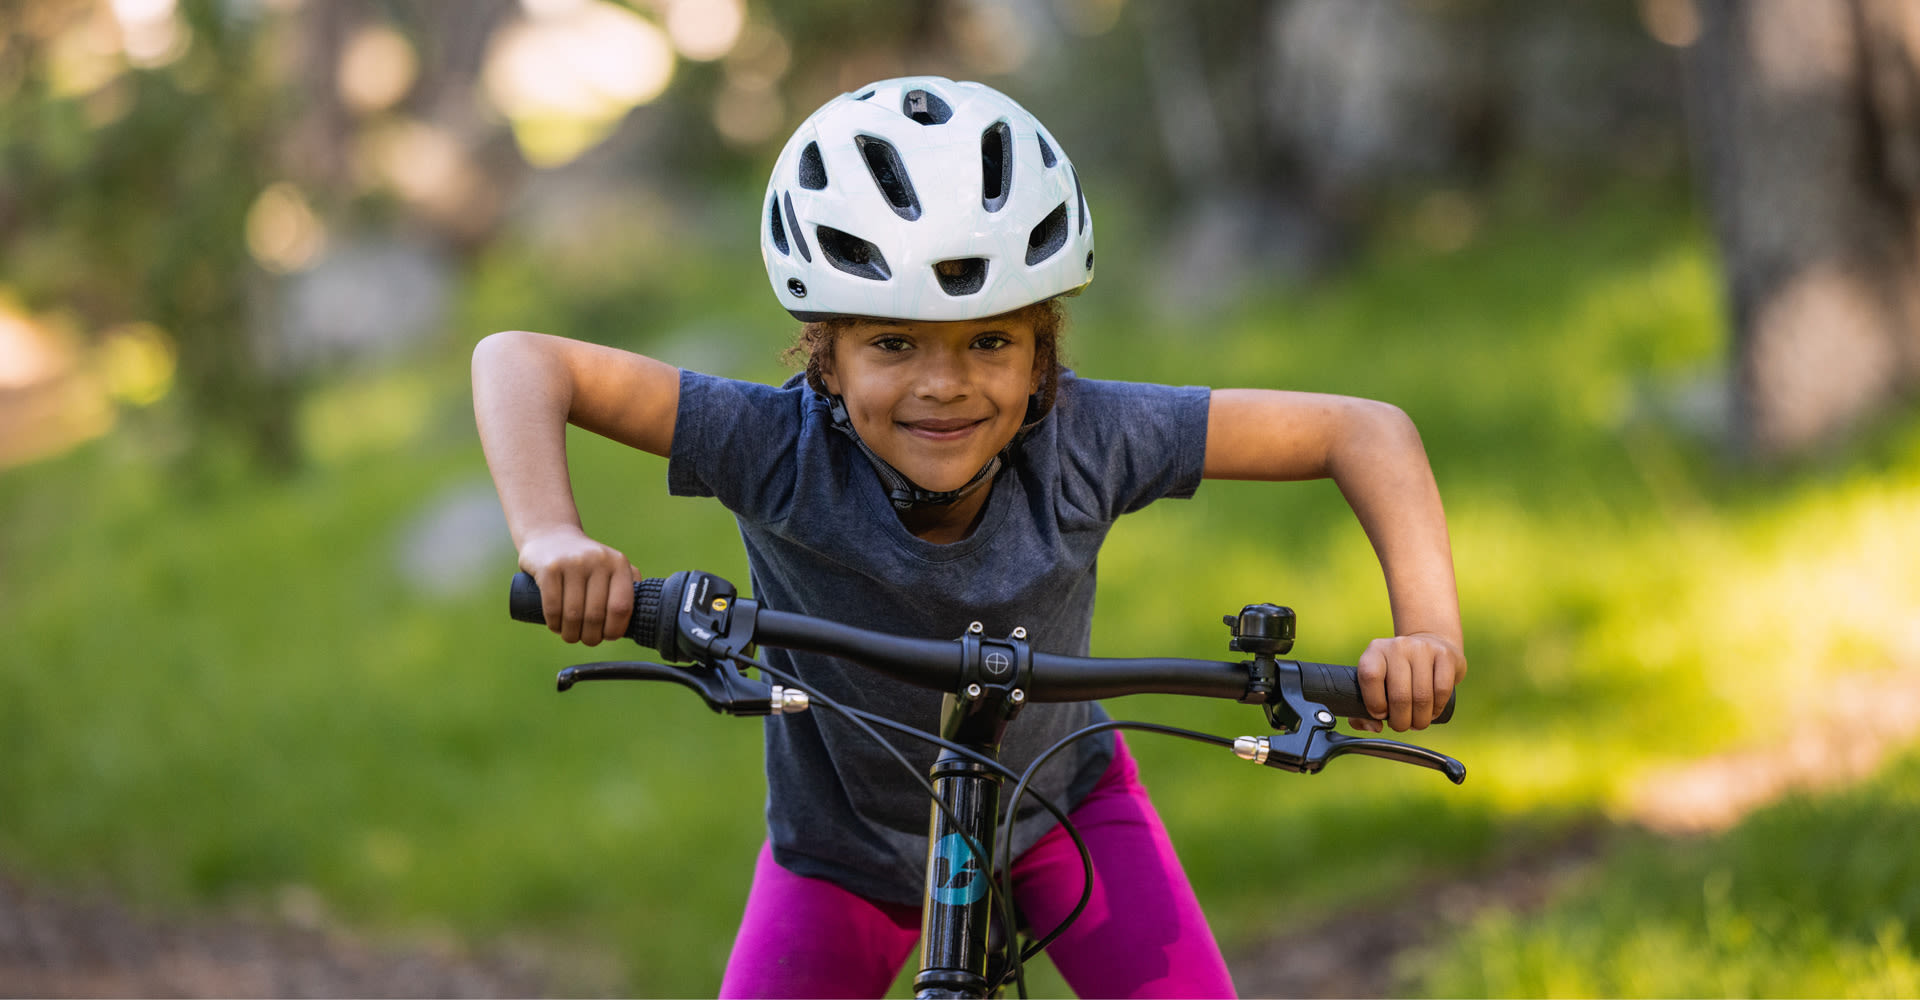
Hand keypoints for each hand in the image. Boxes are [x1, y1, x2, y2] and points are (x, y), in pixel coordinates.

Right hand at [517, 527, 637, 645]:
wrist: (551, 536)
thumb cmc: (587, 562)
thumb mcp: (613, 566)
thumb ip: (630, 586)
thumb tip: (643, 618)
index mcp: (619, 564)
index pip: (621, 607)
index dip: (615, 629)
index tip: (608, 636)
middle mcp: (599, 560)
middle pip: (596, 615)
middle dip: (591, 636)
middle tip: (586, 639)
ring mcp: (573, 563)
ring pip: (573, 615)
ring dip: (571, 634)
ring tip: (570, 635)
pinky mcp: (549, 568)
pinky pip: (553, 608)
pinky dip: (555, 625)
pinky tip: (557, 626)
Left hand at [1350, 632, 1465, 731]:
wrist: (1430, 643)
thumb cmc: (1398, 672)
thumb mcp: (1377, 682)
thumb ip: (1364, 709)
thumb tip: (1375, 727)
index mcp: (1375, 651)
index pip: (1370, 677)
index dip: (1375, 703)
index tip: (1381, 714)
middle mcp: (1398, 646)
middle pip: (1399, 695)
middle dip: (1400, 721)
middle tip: (1401, 725)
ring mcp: (1423, 649)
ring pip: (1422, 696)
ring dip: (1420, 719)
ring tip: (1417, 722)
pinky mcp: (1445, 655)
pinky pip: (1442, 690)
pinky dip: (1437, 708)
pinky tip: (1431, 712)